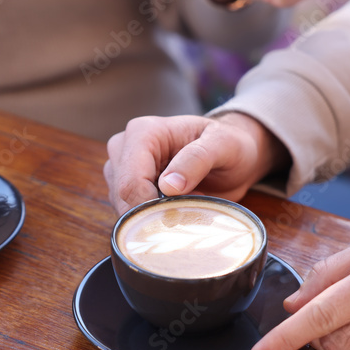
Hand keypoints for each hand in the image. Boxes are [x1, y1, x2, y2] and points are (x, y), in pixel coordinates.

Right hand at [104, 112, 288, 214]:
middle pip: (123, 197)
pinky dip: (152, 217)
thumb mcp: (223, 145)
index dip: (151, 206)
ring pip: (123, 207)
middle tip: (188, 204)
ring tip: (185, 201)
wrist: (228, 155)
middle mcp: (123, 147)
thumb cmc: (227, 145)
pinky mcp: (124, 187)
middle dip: (154, 211)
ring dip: (154, 214)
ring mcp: (121, 168)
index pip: (131, 182)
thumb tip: (169, 186)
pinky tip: (175, 207)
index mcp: (142, 132)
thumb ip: (197, 160)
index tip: (182, 210)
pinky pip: (129, 213)